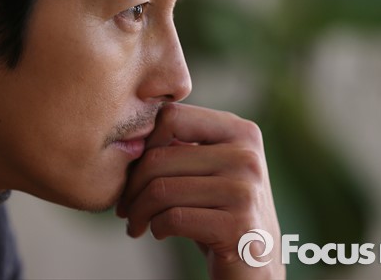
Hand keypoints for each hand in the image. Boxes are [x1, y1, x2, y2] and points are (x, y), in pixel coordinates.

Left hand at [116, 103, 284, 279]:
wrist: (256, 265)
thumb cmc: (221, 212)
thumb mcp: (210, 169)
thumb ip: (183, 144)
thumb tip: (134, 133)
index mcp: (241, 131)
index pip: (171, 116)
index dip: (144, 143)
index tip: (136, 170)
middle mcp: (247, 156)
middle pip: (159, 157)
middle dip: (131, 186)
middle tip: (125, 207)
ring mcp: (245, 190)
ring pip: (160, 189)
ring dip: (138, 212)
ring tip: (136, 223)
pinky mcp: (238, 226)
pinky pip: (173, 218)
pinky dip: (155, 227)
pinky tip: (158, 232)